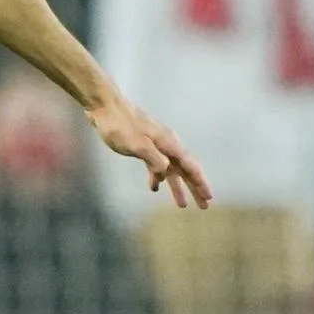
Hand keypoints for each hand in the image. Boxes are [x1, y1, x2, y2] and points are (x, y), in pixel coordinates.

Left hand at [87, 90, 211, 208]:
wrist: (105, 107)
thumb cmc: (120, 126)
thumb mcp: (138, 146)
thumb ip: (155, 160)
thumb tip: (166, 173)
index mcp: (169, 144)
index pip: (190, 167)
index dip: (200, 183)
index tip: (209, 199)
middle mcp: (166, 144)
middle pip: (185, 170)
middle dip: (194, 188)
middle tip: (204, 206)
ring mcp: (155, 144)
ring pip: (170, 169)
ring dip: (176, 186)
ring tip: (182, 204)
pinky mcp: (142, 145)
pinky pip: (155, 165)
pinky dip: (157, 176)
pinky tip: (154, 187)